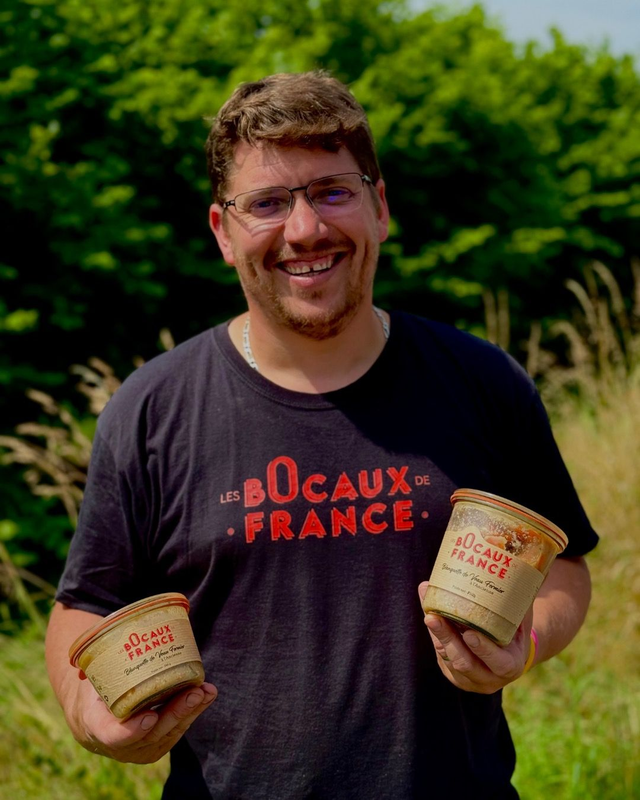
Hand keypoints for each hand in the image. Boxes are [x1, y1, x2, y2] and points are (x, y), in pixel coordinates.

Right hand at [74, 674, 216, 763]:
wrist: (97, 719)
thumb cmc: (94, 690)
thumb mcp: (89, 676)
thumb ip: (94, 660)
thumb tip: (102, 635)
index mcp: (96, 726)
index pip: (113, 734)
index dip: (131, 730)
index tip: (150, 717)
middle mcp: (120, 744)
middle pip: (151, 733)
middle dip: (175, 713)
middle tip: (193, 694)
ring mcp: (140, 748)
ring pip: (169, 733)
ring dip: (190, 712)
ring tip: (207, 691)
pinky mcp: (157, 745)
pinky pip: (177, 730)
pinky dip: (193, 712)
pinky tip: (207, 695)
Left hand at [418, 581, 531, 694]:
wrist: (509, 653)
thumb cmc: (516, 631)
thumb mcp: (520, 620)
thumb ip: (516, 602)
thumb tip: (510, 570)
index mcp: (510, 666)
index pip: (498, 662)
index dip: (484, 650)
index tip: (470, 633)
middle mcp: (489, 678)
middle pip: (464, 663)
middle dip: (448, 638)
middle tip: (434, 618)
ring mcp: (469, 680)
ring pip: (448, 658)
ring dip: (437, 634)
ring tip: (428, 612)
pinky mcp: (452, 674)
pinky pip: (441, 654)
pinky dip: (435, 634)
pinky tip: (429, 613)